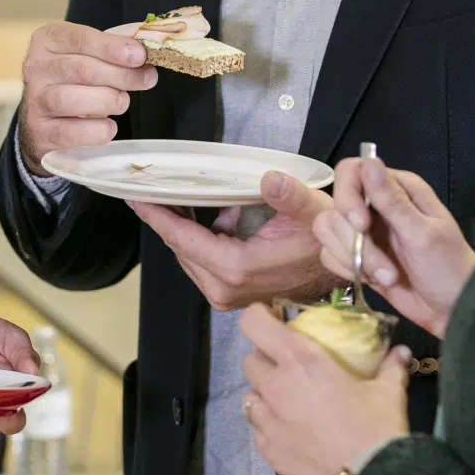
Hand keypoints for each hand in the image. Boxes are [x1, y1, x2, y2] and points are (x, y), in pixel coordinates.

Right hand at [17, 22, 157, 173]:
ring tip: (121, 101)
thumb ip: (113, 49)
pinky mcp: (40, 133)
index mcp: (47, 40)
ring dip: (109, 100)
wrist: (43, 121)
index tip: (139, 55)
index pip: (79, 39)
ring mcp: (35, 102)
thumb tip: (143, 51)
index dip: (112, 47)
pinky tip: (107, 125)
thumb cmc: (72, 80)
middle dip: (121, 75)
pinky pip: (73, 133)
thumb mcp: (87, 55)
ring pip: (74, 99)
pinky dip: (98, 130)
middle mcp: (35, 68)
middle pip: (81, 69)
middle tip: (146, 79)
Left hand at [127, 170, 336, 310]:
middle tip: (156, 187)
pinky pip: (202, 262)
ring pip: (189, 256)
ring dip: (186, 228)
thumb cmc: (324, 240)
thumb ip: (290, 196)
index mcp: (236, 268)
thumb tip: (269, 179)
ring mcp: (227, 296)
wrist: (340, 267)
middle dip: (167, 218)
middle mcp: (225, 288)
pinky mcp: (231, 295)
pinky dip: (200, 240)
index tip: (134, 197)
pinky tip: (213, 218)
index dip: (157, 215)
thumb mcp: (312, 211)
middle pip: (179, 248)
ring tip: (189, 198)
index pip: (182, 239)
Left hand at [239, 303, 409, 474]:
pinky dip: (269, 426)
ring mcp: (267, 421)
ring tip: (287, 402)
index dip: (258, 317)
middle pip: (250, 360)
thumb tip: (401, 352)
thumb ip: (390, 366)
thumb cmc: (376, 428)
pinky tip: (290, 432)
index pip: (254, 324)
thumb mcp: (388, 391)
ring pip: (249, 396)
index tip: (272, 320)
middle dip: (265, 359)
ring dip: (264, 394)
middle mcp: (276, 386)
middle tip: (287, 366)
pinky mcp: (267, 451)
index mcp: (300, 361)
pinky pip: (258, 430)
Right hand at [320, 155, 474, 338]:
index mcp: (398, 188)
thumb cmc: (448, 268)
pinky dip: (347, 270)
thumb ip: (393, 201)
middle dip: (356, 243)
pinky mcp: (357, 255)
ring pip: (329, 231)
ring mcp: (365, 231)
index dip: (348, 196)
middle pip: (336, 207)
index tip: (361, 225)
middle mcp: (377, 204)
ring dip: (354, 259)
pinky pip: (330, 254)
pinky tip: (372, 281)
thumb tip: (369, 161)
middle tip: (384, 268)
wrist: (452, 311)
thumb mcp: (423, 234)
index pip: (351, 172)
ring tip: (386, 277)